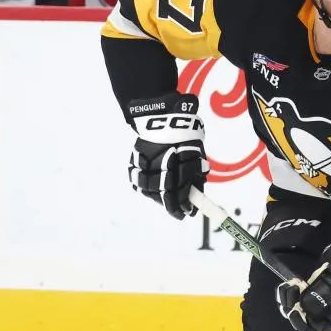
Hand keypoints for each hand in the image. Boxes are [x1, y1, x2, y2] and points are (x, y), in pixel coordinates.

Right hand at [127, 92, 207, 219]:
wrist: (162, 116)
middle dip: (173, 204)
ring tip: (167, 200)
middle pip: (163, 194)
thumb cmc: (184, 135)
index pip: (179, 193)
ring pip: (149, 190)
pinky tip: (154, 190)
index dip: (184, 206)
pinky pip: (138, 181)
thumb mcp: (196, 154)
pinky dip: (146, 187)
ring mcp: (143, 165)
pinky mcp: (134, 162)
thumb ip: (195, 174)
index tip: (188, 213)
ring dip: (159, 197)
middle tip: (180, 211)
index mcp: (176, 166)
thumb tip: (197, 193)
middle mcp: (158, 167)